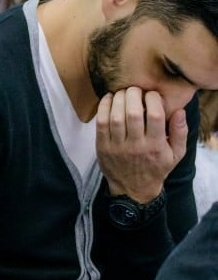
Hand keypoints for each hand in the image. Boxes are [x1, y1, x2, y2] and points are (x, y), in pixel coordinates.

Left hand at [96, 87, 187, 202]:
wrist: (133, 189)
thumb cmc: (156, 168)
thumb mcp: (176, 154)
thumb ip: (180, 132)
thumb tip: (179, 111)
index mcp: (155, 146)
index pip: (155, 116)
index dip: (153, 99)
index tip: (152, 95)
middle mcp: (136, 146)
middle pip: (133, 113)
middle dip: (134, 95)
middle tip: (135, 90)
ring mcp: (117, 147)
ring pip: (116, 116)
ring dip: (118, 99)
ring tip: (123, 92)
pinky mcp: (102, 147)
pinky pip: (101, 123)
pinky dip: (104, 107)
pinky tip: (109, 98)